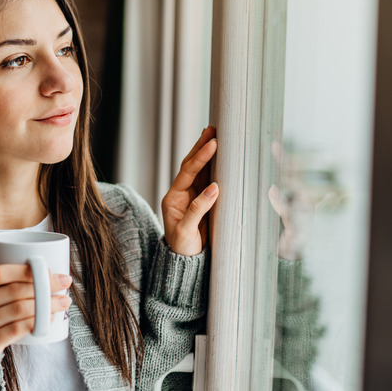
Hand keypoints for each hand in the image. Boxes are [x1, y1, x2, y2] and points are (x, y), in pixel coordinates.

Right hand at [0, 264, 71, 359]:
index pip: (0, 273)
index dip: (27, 270)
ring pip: (19, 310)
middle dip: (44, 286)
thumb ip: (1, 284)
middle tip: (64, 284)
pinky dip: (37, 322)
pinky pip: (17, 329)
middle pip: (14, 291)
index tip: (49, 270)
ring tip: (63, 302)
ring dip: (46, 305)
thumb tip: (44, 272)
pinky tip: (50, 318)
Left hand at [162, 126, 218, 255]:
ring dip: (206, 153)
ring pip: (199, 170)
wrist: (185, 261)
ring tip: (214, 134)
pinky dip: (213, 166)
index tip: (213, 145)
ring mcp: (190, 196)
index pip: (187, 173)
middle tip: (212, 129)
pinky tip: (219, 155)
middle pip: (190, 165)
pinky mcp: (201, 201)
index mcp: (173, 199)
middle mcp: (180, 194)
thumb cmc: (183, 248)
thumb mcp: (187, 231)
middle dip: (200, 147)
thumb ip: (198, 210)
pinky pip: (206, 179)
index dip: (200, 158)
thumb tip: (214, 188)